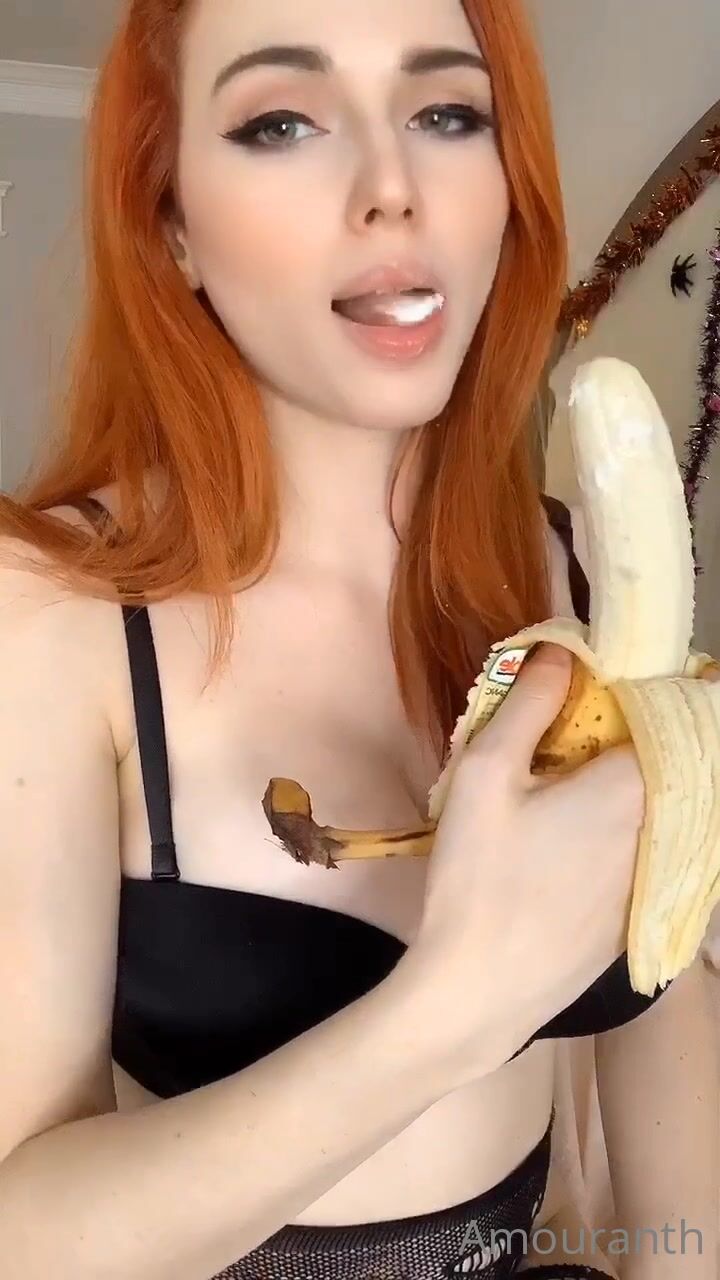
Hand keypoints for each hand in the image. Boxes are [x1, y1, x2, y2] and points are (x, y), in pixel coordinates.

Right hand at [403, 644, 644, 1072]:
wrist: (479, 994)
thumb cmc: (478, 877)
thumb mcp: (485, 775)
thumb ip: (528, 704)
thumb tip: (560, 650)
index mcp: (633, 787)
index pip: (676, 718)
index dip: (656, 691)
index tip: (622, 681)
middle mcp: (662, 830)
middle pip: (676, 764)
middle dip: (646, 736)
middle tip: (588, 727)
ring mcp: (656, 878)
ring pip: (666, 810)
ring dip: (638, 785)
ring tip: (580, 779)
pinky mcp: (639, 915)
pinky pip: (654, 850)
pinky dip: (634, 829)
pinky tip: (579, 840)